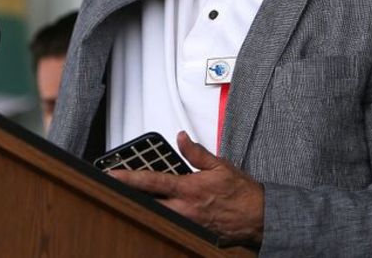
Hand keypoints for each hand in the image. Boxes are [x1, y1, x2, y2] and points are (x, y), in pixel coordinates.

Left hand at [109, 131, 263, 245]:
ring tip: (129, 198)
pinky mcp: (192, 232)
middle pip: (147, 203)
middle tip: (113, 188)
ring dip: (143, 206)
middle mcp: (185, 208)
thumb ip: (196, 153)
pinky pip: (170, 224)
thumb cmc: (242, 193)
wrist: (258, 217)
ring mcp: (187, 223)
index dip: (129, 178)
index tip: (113, 175)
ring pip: (156, 215)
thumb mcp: (219, 166)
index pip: (152, 182)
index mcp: (189, 188)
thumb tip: (182, 139)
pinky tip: (155, 212)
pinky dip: (160, 217)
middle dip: (129, 196)